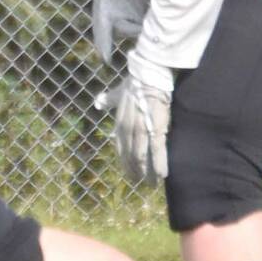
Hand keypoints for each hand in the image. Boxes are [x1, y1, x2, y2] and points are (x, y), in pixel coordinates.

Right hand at [83, 0, 154, 61]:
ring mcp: (125, 22)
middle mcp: (112, 19)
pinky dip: (148, 28)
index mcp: (103, 10)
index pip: (102, 31)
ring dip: (141, 27)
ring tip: (148, 11)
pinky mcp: (137, 22)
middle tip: (142, 20)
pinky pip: (142, 30)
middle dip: (132, 29)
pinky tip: (152, 19)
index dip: (103, 46)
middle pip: (122, 33)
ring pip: (134, 32)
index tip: (105, 60)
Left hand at [95, 53, 173, 183]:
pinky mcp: (156, 130)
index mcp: (119, 124)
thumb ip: (108, 99)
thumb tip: (99, 101)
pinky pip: (157, 152)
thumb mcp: (117, 94)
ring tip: (152, 184)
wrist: (148, 76)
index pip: (120, 149)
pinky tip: (162, 176)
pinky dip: (159, 165)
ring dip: (147, 174)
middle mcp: (127, 131)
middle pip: (130, 158)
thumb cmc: (134, 84)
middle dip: (135, 172)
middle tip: (140, 184)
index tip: (129, 173)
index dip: (124, 163)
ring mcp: (141, 132)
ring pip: (142, 159)